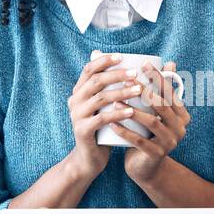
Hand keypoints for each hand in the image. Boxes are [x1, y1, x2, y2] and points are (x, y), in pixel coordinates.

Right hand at [66, 51, 143, 179]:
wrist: (89, 158)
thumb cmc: (103, 128)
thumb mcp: (105, 107)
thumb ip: (112, 89)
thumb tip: (132, 66)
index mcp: (79, 91)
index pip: (89, 69)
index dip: (104, 61)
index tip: (122, 56)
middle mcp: (75, 101)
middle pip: (96, 81)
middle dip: (117, 75)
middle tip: (135, 73)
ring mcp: (77, 116)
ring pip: (100, 98)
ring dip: (121, 92)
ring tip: (139, 90)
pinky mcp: (82, 130)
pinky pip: (101, 119)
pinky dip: (117, 113)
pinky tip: (132, 110)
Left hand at [112, 60, 190, 184]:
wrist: (144, 165)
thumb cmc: (147, 132)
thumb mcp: (155, 111)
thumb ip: (161, 90)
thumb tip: (169, 61)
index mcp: (182, 114)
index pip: (170, 91)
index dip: (158, 76)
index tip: (143, 63)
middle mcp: (180, 128)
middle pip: (162, 105)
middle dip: (145, 90)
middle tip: (127, 79)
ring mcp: (170, 142)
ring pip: (152, 122)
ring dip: (132, 110)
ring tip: (114, 101)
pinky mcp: (157, 154)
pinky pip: (140, 141)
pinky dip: (125, 131)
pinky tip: (112, 124)